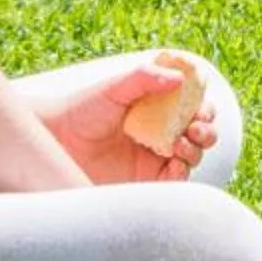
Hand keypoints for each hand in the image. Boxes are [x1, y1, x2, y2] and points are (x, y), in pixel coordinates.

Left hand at [37, 58, 215, 183]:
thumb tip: (180, 78)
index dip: (204, 107)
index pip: (194, 107)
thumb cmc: (81, 111)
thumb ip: (144, 78)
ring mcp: (155, 159)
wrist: (54, 142)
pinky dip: (182, 173)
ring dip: (196, 149)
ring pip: (193, 156)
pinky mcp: (146, 182)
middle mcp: (162, 133)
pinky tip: (175, 164)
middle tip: (195, 127)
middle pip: (201, 133)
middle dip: (208, 130)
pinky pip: (176, 182)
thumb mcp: (114, 88)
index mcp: (159, 109)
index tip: (199, 106)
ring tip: (180, 144)